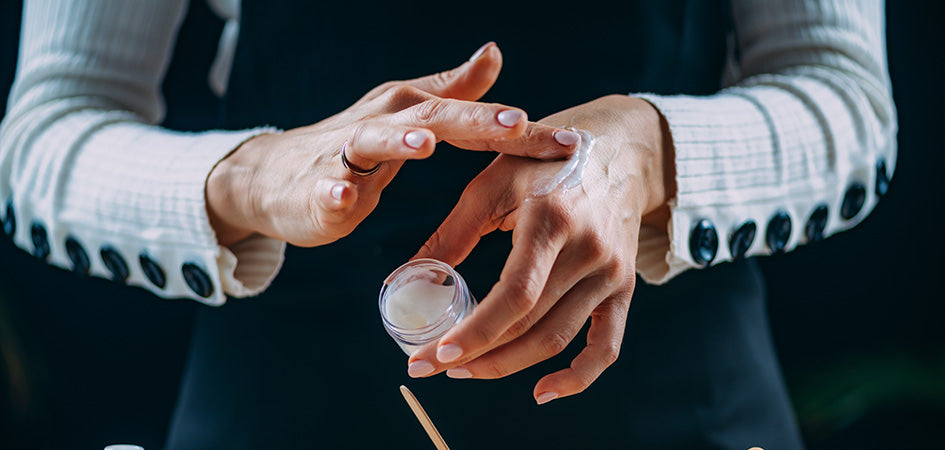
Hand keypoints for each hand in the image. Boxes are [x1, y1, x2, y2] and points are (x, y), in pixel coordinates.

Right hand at [206, 43, 580, 246]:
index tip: (567, 142)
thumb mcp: (405, 113)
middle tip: (515, 123)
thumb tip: (494, 53)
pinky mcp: (315, 192)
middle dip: (474, 120)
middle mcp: (381, 125)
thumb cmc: (352, 144)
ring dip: (400, 142)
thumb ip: (451, 89)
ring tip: (427, 143)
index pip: (471, 117)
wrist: (275, 174)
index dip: (519, 129)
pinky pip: (324, 192)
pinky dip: (334, 193)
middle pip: (431, 117)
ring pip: (372, 144)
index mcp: (409, 111)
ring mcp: (343, 157)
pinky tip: (344, 199)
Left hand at [408, 95, 675, 403]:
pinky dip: (577, 378)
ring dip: (508, 365)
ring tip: (466, 369)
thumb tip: (406, 278)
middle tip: (433, 365)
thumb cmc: (544, 160)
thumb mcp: (493, 182)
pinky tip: (541, 391)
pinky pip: (606, 346)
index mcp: (551, 219)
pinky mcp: (623, 287)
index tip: (435, 355)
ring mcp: (611, 273)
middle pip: (531, 325)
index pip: (515, 294)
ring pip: (558, 340)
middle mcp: (588, 250)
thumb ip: (452, 232)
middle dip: (477, 354)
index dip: (475, 332)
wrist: (621, 149)